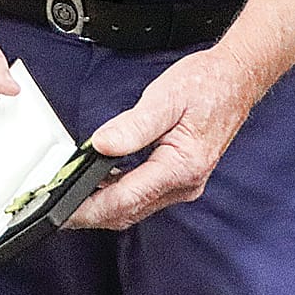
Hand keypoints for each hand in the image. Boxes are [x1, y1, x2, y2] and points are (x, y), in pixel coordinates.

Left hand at [66, 43, 260, 229]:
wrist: (235, 80)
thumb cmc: (206, 85)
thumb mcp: (164, 98)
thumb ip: (132, 126)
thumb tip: (102, 145)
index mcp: (181, 167)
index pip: (127, 199)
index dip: (92, 207)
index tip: (66, 209)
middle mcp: (185, 183)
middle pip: (129, 211)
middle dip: (92, 214)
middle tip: (60, 209)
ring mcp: (184, 183)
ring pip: (136, 208)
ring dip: (104, 207)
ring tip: (73, 199)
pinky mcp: (180, 177)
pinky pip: (144, 195)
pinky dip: (119, 195)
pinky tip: (100, 184)